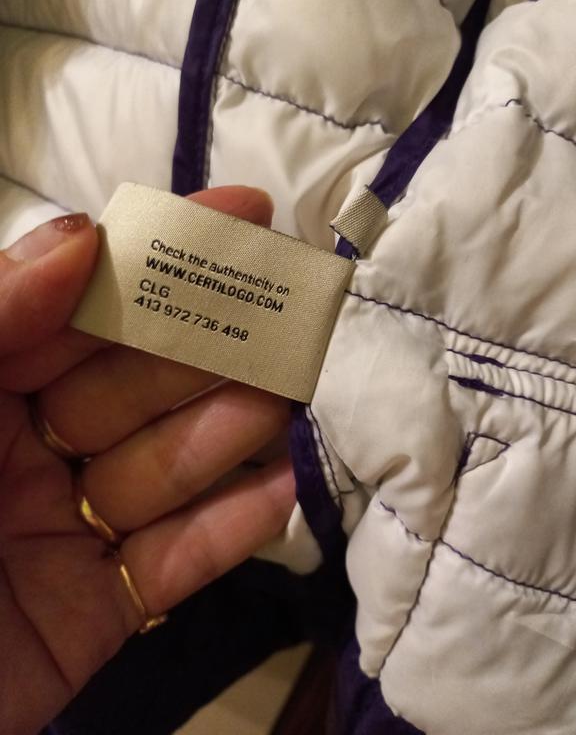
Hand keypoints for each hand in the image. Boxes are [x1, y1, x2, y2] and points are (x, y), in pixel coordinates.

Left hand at [0, 188, 294, 734]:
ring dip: (234, 430)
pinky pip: (174, 561)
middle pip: (142, 384)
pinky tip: (288, 488)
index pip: (86, 305)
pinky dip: (233, 527)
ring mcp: (66, 529)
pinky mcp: (97, 610)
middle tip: (297, 313)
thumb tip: (83, 234)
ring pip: (168, 466)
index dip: (163, 256)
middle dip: (217, 346)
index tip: (245, 215)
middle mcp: (27, 449)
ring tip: (293, 396)